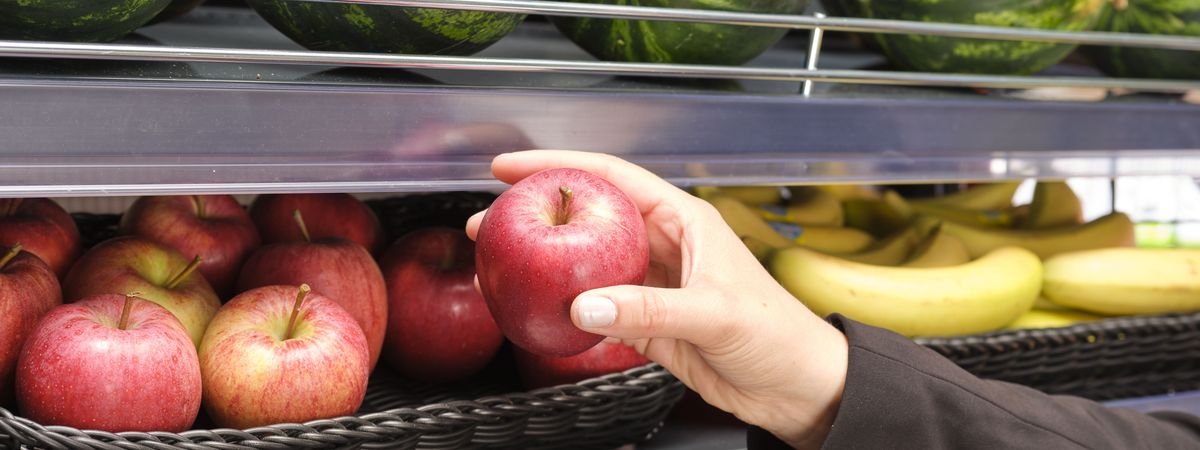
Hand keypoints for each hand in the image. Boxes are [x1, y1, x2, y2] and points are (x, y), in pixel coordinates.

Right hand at [466, 150, 848, 447]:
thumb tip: (585, 304)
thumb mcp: (715, 313)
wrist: (797, 387)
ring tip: (503, 262)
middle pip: (589, 219)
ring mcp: (652, 285)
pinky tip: (539, 309)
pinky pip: (596, 309)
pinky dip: (565, 308)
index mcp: (684, 220)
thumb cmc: (778, 334)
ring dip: (546, 263)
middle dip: (539, 214)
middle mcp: (663, 246)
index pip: (611, 179)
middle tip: (492, 221)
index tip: (511, 168)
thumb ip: (649, 309)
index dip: (559, 166)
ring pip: (586, 264)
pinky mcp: (646, 323)